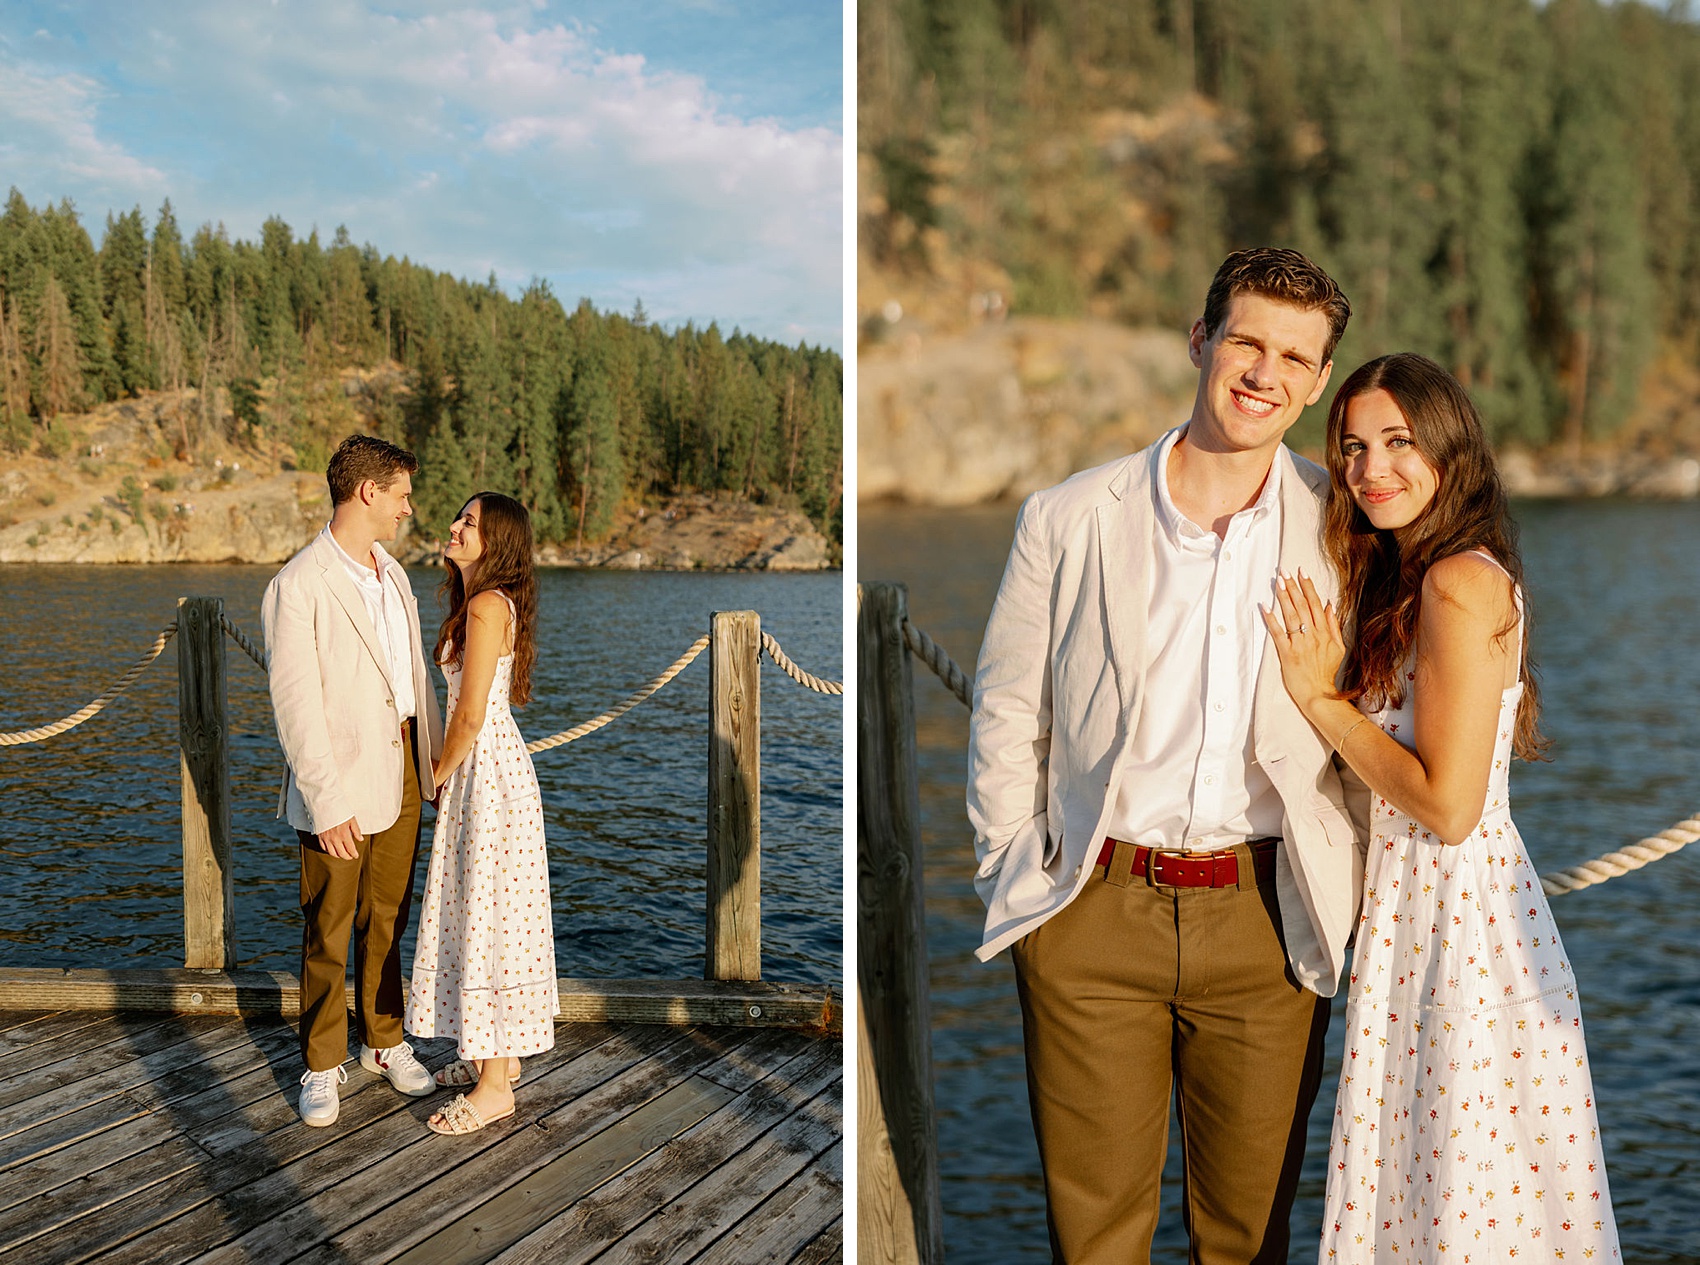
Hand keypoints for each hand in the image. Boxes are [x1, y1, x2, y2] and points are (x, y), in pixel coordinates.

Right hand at [316, 816, 363, 860]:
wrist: (325, 806)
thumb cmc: (340, 812)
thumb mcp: (351, 819)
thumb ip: (356, 830)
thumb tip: (361, 839)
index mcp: (344, 834)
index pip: (350, 849)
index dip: (354, 854)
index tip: (356, 856)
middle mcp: (335, 839)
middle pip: (342, 853)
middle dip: (347, 857)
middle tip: (350, 857)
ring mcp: (327, 839)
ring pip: (332, 853)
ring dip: (338, 856)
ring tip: (342, 855)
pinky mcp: (320, 837)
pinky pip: (324, 848)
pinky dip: (329, 851)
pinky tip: (333, 850)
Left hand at [1260, 568, 1344, 713]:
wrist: (1320, 694)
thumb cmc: (1326, 672)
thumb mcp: (1339, 648)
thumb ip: (1334, 626)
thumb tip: (1330, 605)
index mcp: (1325, 633)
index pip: (1316, 604)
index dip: (1308, 587)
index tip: (1301, 573)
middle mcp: (1313, 636)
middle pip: (1303, 606)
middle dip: (1293, 586)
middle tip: (1285, 571)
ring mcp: (1300, 644)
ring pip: (1292, 615)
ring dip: (1284, 597)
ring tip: (1278, 582)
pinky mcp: (1288, 654)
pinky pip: (1279, 633)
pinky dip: (1272, 620)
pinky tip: (1265, 607)